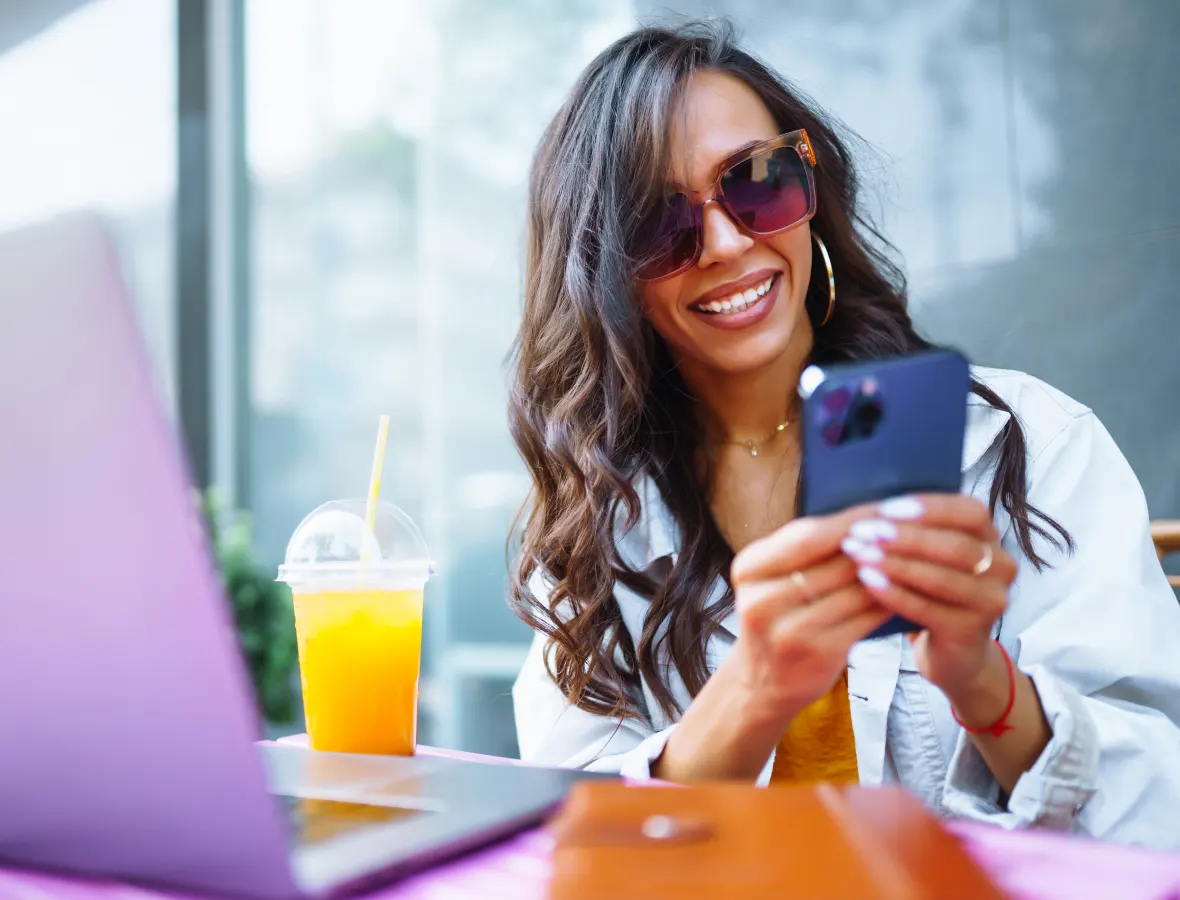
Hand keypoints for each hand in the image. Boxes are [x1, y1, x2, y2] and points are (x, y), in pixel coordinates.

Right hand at [729, 509, 893, 724]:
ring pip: (853, 589)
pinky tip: (906, 589)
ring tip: (916, 554)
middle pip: (833, 560)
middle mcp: (761, 599)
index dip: (850, 519)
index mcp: (749, 569)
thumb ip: (804, 551)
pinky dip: (887, 600)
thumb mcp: (771, 579)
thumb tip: (865, 515)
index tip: (884, 505)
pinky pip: (864, 618)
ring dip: (888, 570)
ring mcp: (787, 630)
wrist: (762, 683)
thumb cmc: (777, 618)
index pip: (806, 535)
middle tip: (913, 526)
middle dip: (875, 541)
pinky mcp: (817, 653)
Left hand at [839, 494, 1017, 698]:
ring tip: (859, 554)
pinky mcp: (971, 631)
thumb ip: (917, 528)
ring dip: (895, 564)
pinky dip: (894, 593)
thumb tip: (871, 506)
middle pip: (955, 546)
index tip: (884, 508)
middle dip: (905, 537)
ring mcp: (990, 601)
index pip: (970, 512)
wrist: (952, 649)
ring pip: (941, 579)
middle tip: (863, 531)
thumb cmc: (932, 588)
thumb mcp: (932, 554)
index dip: (929, 508)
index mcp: (991, 536)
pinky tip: (869, 581)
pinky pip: (928, 609)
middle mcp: (1001, 567)